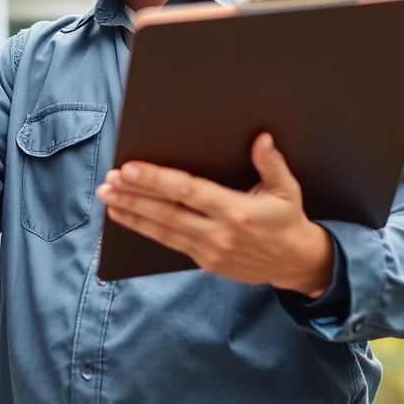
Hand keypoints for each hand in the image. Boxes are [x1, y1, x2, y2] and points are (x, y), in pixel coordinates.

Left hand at [95, 133, 333, 295]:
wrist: (296, 264)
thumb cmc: (288, 221)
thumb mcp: (288, 190)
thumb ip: (272, 164)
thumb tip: (261, 139)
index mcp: (236, 210)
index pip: (187, 191)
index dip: (156, 180)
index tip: (130, 169)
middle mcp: (219, 233)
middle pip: (167, 213)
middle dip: (133, 197)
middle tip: (107, 184)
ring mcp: (210, 251)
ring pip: (162, 231)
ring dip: (132, 214)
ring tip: (108, 200)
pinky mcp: (205, 263)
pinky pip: (170, 244)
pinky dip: (146, 230)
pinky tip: (127, 218)